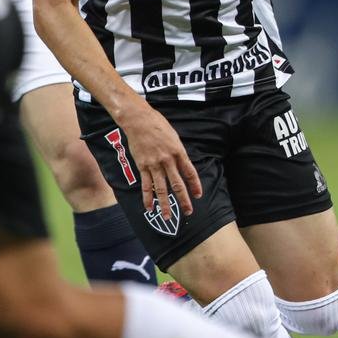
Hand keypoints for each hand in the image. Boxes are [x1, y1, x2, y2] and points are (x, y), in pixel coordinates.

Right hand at [118, 102, 202, 219]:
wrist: (139, 121)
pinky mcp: (142, 166)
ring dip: (165, 204)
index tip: (198, 195)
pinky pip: (146, 185)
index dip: (195, 185)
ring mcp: (154, 164)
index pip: (190, 172)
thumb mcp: (174, 137)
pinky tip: (149, 207)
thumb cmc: (158, 125)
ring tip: (168, 217)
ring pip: (161, 189)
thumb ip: (178, 152)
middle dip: (184, 199)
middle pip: (177, 184)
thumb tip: (182, 165)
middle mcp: (168, 160)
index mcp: (178, 152)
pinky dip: (147, 198)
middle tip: (188, 212)